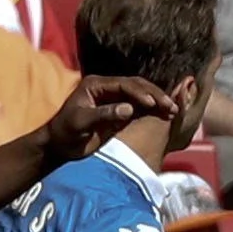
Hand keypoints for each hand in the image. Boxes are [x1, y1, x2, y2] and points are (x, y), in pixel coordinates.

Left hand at [39, 75, 180, 160]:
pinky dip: (154, 112)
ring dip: (158, 102)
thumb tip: (129, 109)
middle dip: (155, 95)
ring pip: (142, 96)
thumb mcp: (81, 122)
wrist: (60, 146)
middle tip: (170, 105)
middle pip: (137, 86)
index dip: (139, 92)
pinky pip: (141, 109)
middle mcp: (107, 88)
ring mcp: (115, 99)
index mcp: (96, 85)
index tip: (152, 103)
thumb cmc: (65, 132)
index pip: (123, 84)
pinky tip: (166, 115)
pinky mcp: (120, 113)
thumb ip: (104, 114)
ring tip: (173, 110)